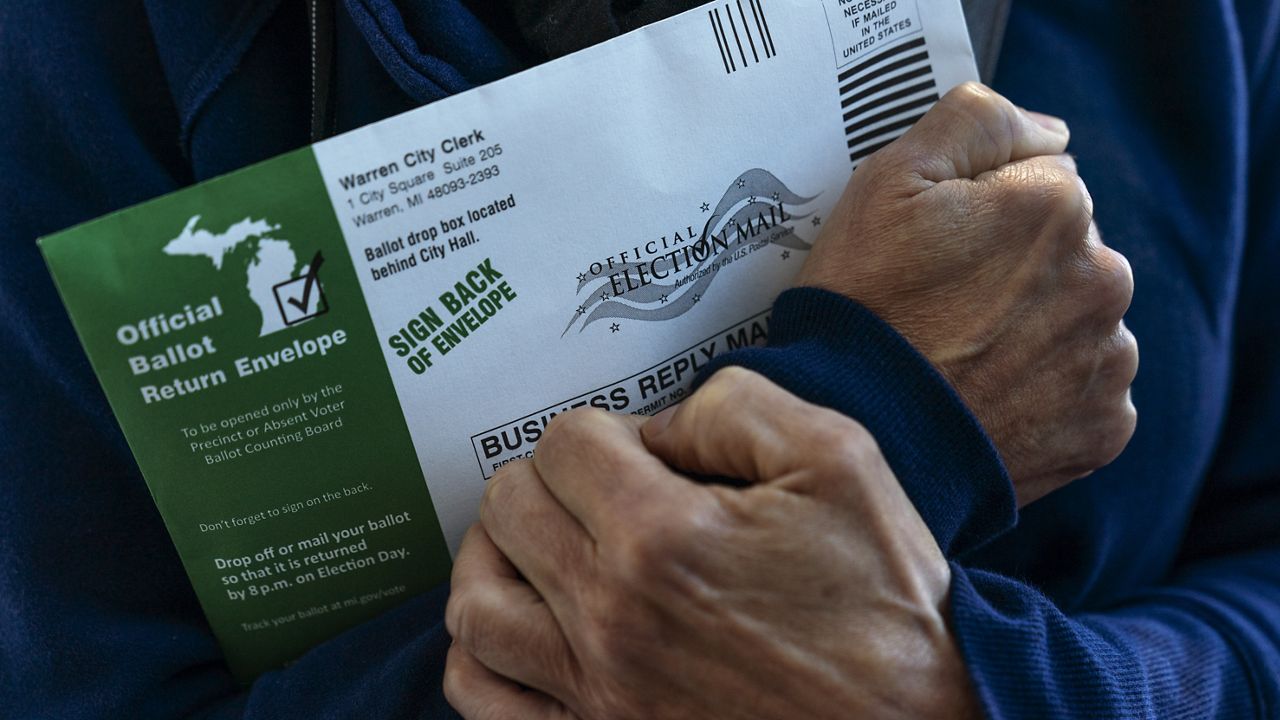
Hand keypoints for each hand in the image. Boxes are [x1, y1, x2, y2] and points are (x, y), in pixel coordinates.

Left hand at [444, 368, 978, 719]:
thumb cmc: (887, 608)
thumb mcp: (841, 463)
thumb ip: (735, 406)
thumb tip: (657, 423)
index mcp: (663, 537)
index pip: (563, 444)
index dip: (602, 432)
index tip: (641, 455)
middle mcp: (610, 618)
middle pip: (509, 510)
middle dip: (551, 480)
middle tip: (598, 489)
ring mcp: (595, 694)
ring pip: (476, 603)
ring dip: (495, 556)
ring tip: (537, 543)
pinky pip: (483, 699)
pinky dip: (480, 655)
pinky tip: (520, 629)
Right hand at [796, 82, 1137, 504]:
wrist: (862, 438)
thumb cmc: (863, 309)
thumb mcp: (886, 180)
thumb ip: (973, 120)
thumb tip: (1048, 133)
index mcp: (1057, 205)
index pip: (1036, 177)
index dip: (976, 210)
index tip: (934, 250)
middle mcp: (1104, 276)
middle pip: (1061, 249)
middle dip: (1012, 267)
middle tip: (940, 307)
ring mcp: (1108, 358)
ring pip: (1074, 318)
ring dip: (1032, 329)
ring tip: (959, 357)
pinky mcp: (1104, 426)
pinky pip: (1082, 390)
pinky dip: (1043, 392)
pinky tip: (986, 397)